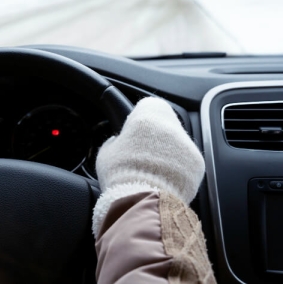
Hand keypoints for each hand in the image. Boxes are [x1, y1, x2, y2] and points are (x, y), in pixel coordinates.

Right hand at [92, 97, 204, 236]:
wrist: (143, 201)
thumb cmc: (120, 174)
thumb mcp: (107, 152)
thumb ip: (115, 141)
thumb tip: (118, 141)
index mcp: (147, 115)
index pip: (148, 105)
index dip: (140, 118)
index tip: (133, 131)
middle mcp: (171, 125)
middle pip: (166, 123)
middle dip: (157, 135)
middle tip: (143, 152)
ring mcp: (188, 145)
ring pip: (178, 142)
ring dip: (169, 152)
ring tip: (153, 170)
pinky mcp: (198, 164)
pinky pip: (188, 161)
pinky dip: (179, 168)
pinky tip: (164, 179)